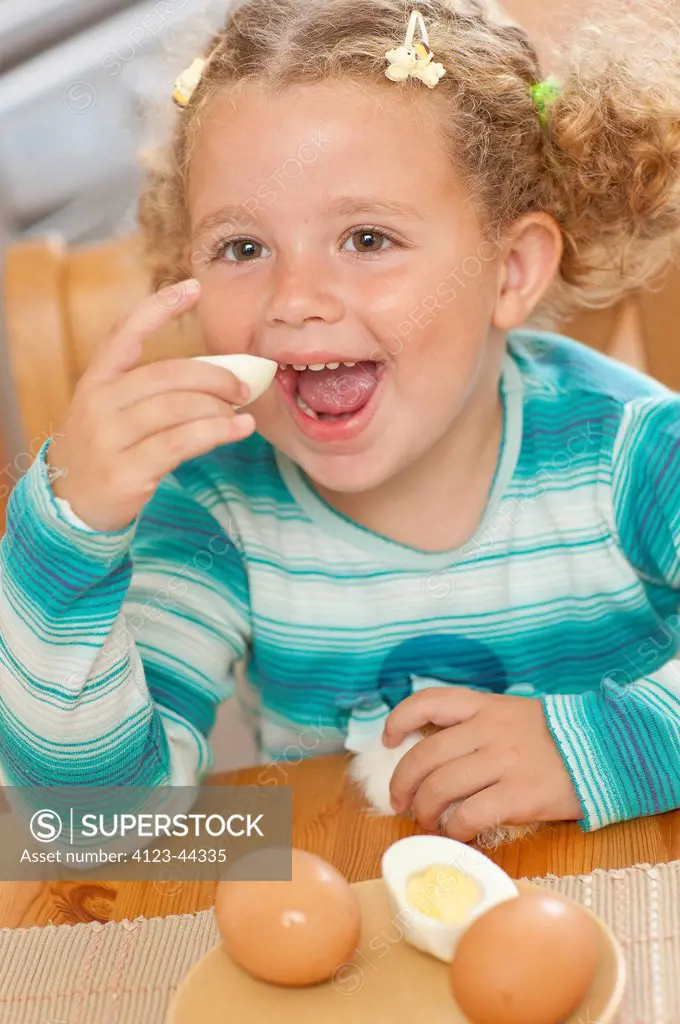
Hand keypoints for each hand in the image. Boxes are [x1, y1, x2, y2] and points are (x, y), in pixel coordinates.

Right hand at [46, 280, 255, 531]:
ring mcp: (110, 437)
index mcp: (95, 381)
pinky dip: (218, 431)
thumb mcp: (111, 412)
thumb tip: (219, 375)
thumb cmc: (105, 452)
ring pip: (179, 408)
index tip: (193, 287)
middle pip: (167, 374)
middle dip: (214, 376)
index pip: (124, 333)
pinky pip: (182, 442)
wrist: (71, 506)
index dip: (159, 307)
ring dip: (220, 406)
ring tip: (242, 410)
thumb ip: (150, 391)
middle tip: (244, 385)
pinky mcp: (127, 470)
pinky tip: (240, 428)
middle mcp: (99, 404)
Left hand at [383, 687, 581, 841]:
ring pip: (440, 787)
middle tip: (400, 801)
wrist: (608, 750)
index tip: (389, 738)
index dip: (400, 718)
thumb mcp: (513, 714)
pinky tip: (456, 834)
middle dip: (402, 782)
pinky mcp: (519, 795)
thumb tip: (435, 750)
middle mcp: (489, 730)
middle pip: (425, 755)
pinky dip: (454, 829)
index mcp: (485, 706)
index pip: (429, 701)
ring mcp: (504, 761)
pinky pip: (470, 815)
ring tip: (426, 821)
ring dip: (424, 810)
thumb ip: (477, 725)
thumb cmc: (555, 738)